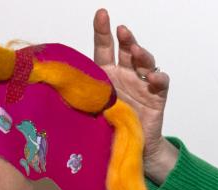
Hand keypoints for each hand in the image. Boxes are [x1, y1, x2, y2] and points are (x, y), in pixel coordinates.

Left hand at [91, 7, 178, 182]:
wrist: (127, 148)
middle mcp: (125, 74)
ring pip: (144, 61)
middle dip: (126, 38)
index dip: (103, 30)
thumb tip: (57, 83)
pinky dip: (158, 77)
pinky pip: (160, 82)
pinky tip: (152, 77)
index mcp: (107, 74)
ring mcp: (142, 83)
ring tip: (136, 50)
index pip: (105, 47)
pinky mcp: (156, 96)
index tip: (102, 14)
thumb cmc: (107, 127)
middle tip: (122, 31)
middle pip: (127, 49)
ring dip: (141, 53)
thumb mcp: (89, 108)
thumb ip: (80, 94)